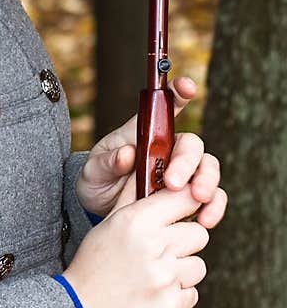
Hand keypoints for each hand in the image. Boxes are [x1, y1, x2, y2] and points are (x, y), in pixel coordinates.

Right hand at [63, 180, 213, 307]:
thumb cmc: (92, 265)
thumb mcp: (109, 224)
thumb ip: (134, 198)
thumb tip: (148, 170)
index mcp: (138, 220)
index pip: (184, 197)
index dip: (186, 204)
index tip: (183, 211)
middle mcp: (155, 245)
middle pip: (199, 234)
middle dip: (184, 242)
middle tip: (161, 252)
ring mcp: (165, 277)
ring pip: (198, 266)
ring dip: (181, 272)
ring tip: (154, 277)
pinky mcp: (171, 305)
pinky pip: (192, 294)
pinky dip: (177, 297)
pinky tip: (153, 295)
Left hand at [75, 75, 227, 231]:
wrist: (101, 211)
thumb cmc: (98, 181)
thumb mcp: (93, 172)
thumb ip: (107, 162)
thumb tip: (127, 154)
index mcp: (146, 133)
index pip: (166, 105)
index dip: (179, 91)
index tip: (186, 87)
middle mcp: (169, 149)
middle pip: (192, 144)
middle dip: (188, 161)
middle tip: (175, 183)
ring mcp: (182, 172)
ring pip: (208, 168)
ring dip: (208, 182)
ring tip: (197, 200)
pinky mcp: (189, 197)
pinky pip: (212, 198)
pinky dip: (214, 207)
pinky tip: (204, 220)